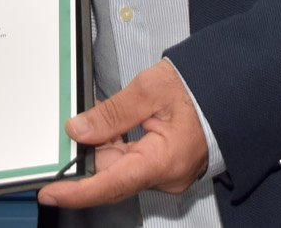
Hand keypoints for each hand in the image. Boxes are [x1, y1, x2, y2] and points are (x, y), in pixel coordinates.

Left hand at [38, 59, 208, 208]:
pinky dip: (122, 145)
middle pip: (113, 174)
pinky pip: (135, 163)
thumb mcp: (149, 90)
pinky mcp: (167, 168)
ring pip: (122, 167)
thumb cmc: (199, 87)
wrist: (229, 88)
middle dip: (93, 150)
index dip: (76, 192)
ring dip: (109, 144)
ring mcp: (167, 174)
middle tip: (84, 121)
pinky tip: (122, 123)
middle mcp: (165, 176)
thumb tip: (78, 130)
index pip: (110, 185)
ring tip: (115, 112)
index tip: (50, 193)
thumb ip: (111, 114)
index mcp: (163, 161)